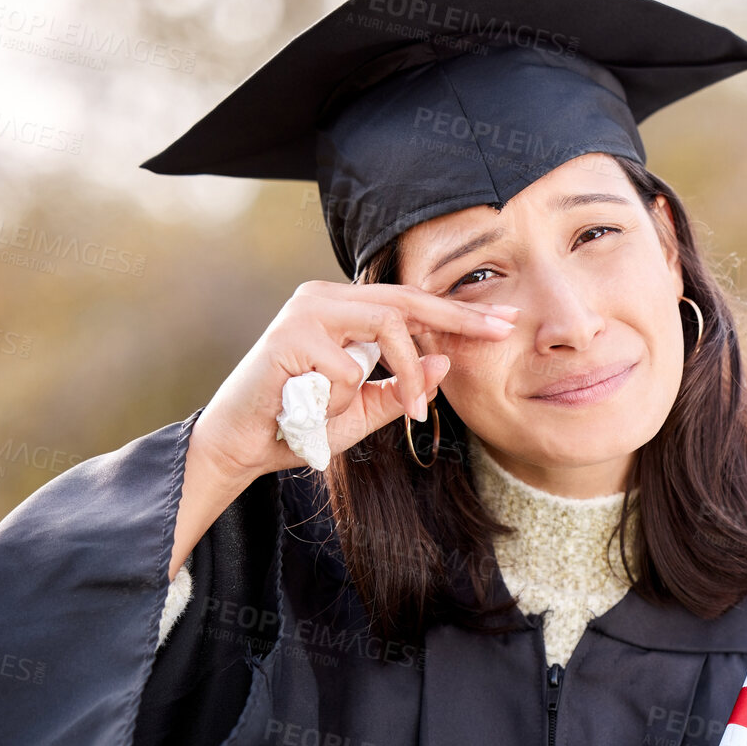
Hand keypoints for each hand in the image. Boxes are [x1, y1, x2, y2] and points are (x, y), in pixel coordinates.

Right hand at [192, 279, 517, 482]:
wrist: (240, 446)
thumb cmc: (299, 425)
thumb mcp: (364, 409)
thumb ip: (402, 387)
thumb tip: (445, 360)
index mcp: (343, 308)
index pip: (411, 303)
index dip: (459, 313)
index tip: (506, 323)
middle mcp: (323, 298)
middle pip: (406, 298)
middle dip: (459, 317)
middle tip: (502, 332)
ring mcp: (305, 311)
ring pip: (385, 325)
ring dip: (401, 373)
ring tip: (409, 413)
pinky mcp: (289, 335)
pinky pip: (349, 369)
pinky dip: (343, 399)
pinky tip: (315, 410)